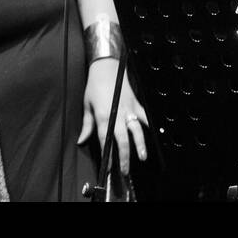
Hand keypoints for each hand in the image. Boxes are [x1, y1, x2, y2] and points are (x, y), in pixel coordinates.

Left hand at [78, 58, 147, 175]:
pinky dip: (150, 126)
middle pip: (123, 140)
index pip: (106, 141)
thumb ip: (87, 125)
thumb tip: (82, 140)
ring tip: (142, 157)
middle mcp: (118, 115)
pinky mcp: (137, 104)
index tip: (109, 167)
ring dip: (140, 145)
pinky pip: (145, 117)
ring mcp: (129, 109)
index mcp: (103, 116)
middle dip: (124, 156)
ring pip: (137, 130)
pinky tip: (155, 133)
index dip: (107, 156)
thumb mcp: (87, 105)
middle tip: (125, 169)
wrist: (107, 67)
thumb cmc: (95, 85)